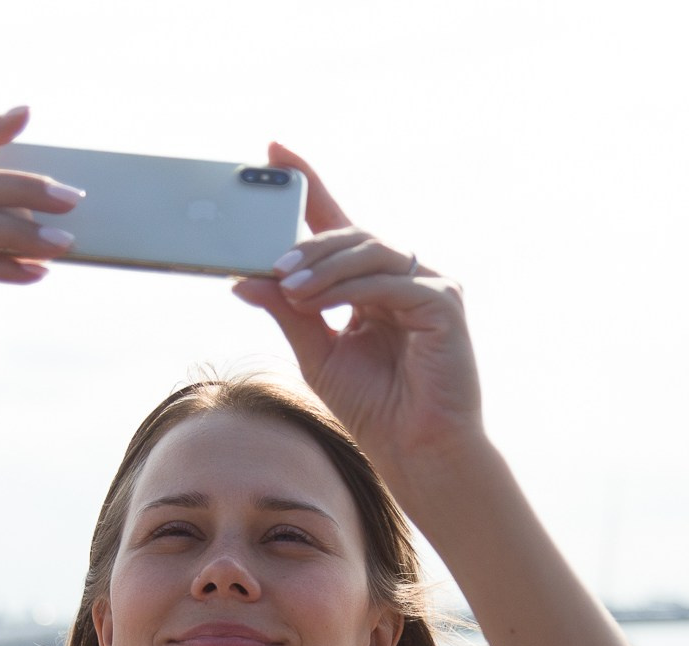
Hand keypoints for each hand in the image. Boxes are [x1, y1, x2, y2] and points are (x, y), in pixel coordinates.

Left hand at [232, 143, 482, 472]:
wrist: (416, 451)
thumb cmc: (374, 406)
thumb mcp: (316, 351)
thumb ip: (287, 311)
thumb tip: (243, 277)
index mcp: (374, 282)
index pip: (338, 220)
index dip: (310, 183)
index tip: (273, 151)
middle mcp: (404, 274)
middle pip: (352, 236)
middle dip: (307, 247)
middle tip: (270, 263)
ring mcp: (430, 284)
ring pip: (370, 252)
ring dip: (324, 268)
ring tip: (290, 289)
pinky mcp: (445, 303)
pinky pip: (391, 282)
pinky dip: (352, 290)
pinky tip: (320, 303)